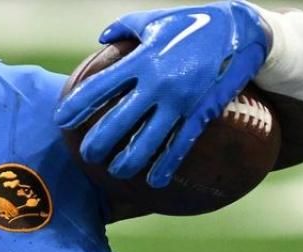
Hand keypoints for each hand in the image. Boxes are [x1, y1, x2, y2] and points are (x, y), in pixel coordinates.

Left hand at [55, 3, 271, 187]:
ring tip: (116, 173)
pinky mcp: (200, 113)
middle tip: (88, 156)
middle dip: (99, 142)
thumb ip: (125, 28)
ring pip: (148, 140)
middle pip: (119, 120)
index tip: (62, 120)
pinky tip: (153, 181)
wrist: (239, 30)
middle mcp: (157, 83)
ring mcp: (179, 101)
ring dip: (129, 161)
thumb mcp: (156, 19)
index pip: (101, 86)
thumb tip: (102, 39)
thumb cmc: (193, 23)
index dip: (78, 105)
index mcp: (142, 59)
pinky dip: (166, 165)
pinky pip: (179, 145)